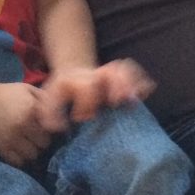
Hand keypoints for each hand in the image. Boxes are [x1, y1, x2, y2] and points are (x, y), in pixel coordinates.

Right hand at [0, 82, 51, 165]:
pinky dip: (21, 158)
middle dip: (43, 141)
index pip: (53, 129)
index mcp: (32, 109)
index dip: (53, 130)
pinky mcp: (1, 148)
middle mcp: (23, 124)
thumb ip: (45, 98)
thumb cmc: (7, 94)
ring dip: (33, 151)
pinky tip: (20, 150)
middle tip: (38, 137)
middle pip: (44, 144)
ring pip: (32, 155)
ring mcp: (11, 138)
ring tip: (29, 145)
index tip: (50, 130)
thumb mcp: (27, 89)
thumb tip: (61, 111)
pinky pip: (18, 161)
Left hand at [38, 59, 154, 131]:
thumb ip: (50, 114)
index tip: (83, 117)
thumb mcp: (48, 103)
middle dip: (116, 85)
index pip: (85, 86)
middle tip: (118, 101)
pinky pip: (134, 72)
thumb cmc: (60, 95)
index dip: (87, 101)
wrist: (70, 76)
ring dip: (131, 82)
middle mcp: (93, 74)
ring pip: (123, 68)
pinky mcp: (119, 77)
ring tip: (134, 99)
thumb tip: (58, 126)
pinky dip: (141, 82)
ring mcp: (108, 73)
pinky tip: (145, 93)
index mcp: (75, 80)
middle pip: (109, 72)